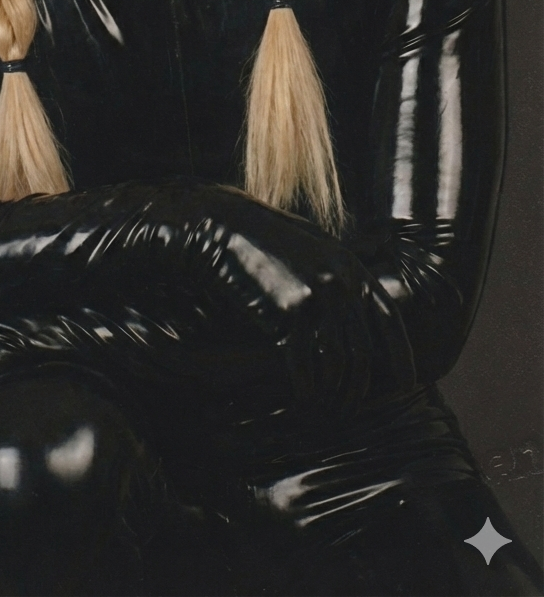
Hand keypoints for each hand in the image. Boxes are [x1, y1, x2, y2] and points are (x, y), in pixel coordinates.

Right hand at [185, 185, 416, 410]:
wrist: (228, 227)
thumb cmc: (269, 241)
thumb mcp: (315, 249)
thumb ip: (341, 274)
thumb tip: (360, 310)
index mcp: (353, 268)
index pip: (390, 320)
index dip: (403, 356)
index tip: (408, 384)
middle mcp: (342, 283)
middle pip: (363, 350)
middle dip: (359, 387)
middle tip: (351, 408)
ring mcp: (317, 296)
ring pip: (338, 362)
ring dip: (334, 393)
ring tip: (327, 408)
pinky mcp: (289, 310)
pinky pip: (306, 363)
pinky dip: (307, 387)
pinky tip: (303, 397)